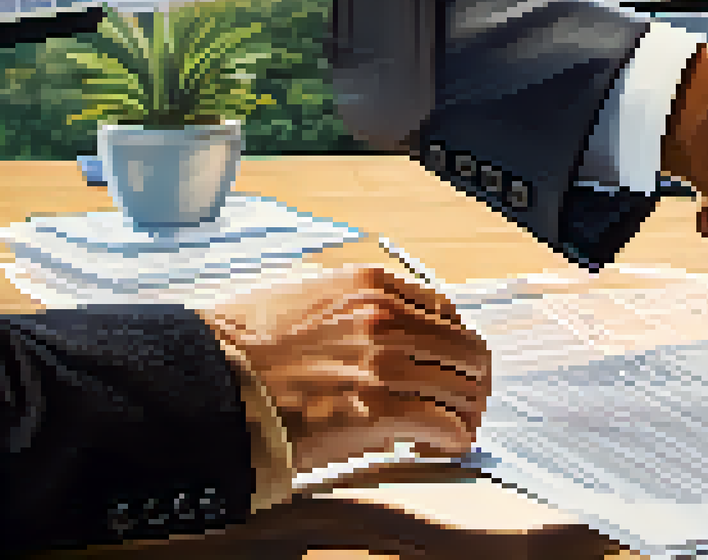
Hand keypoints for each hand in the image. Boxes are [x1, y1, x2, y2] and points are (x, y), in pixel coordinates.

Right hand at [198, 266, 490, 474]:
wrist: (210, 381)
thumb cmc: (244, 345)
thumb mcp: (306, 297)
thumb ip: (358, 307)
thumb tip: (394, 332)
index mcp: (371, 286)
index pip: (446, 311)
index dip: (455, 342)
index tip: (453, 362)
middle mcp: (387, 320)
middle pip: (465, 350)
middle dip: (472, 379)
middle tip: (467, 401)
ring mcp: (385, 364)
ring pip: (462, 388)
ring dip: (466, 412)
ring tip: (457, 428)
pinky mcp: (378, 409)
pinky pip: (443, 423)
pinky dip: (452, 437)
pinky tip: (442, 445)